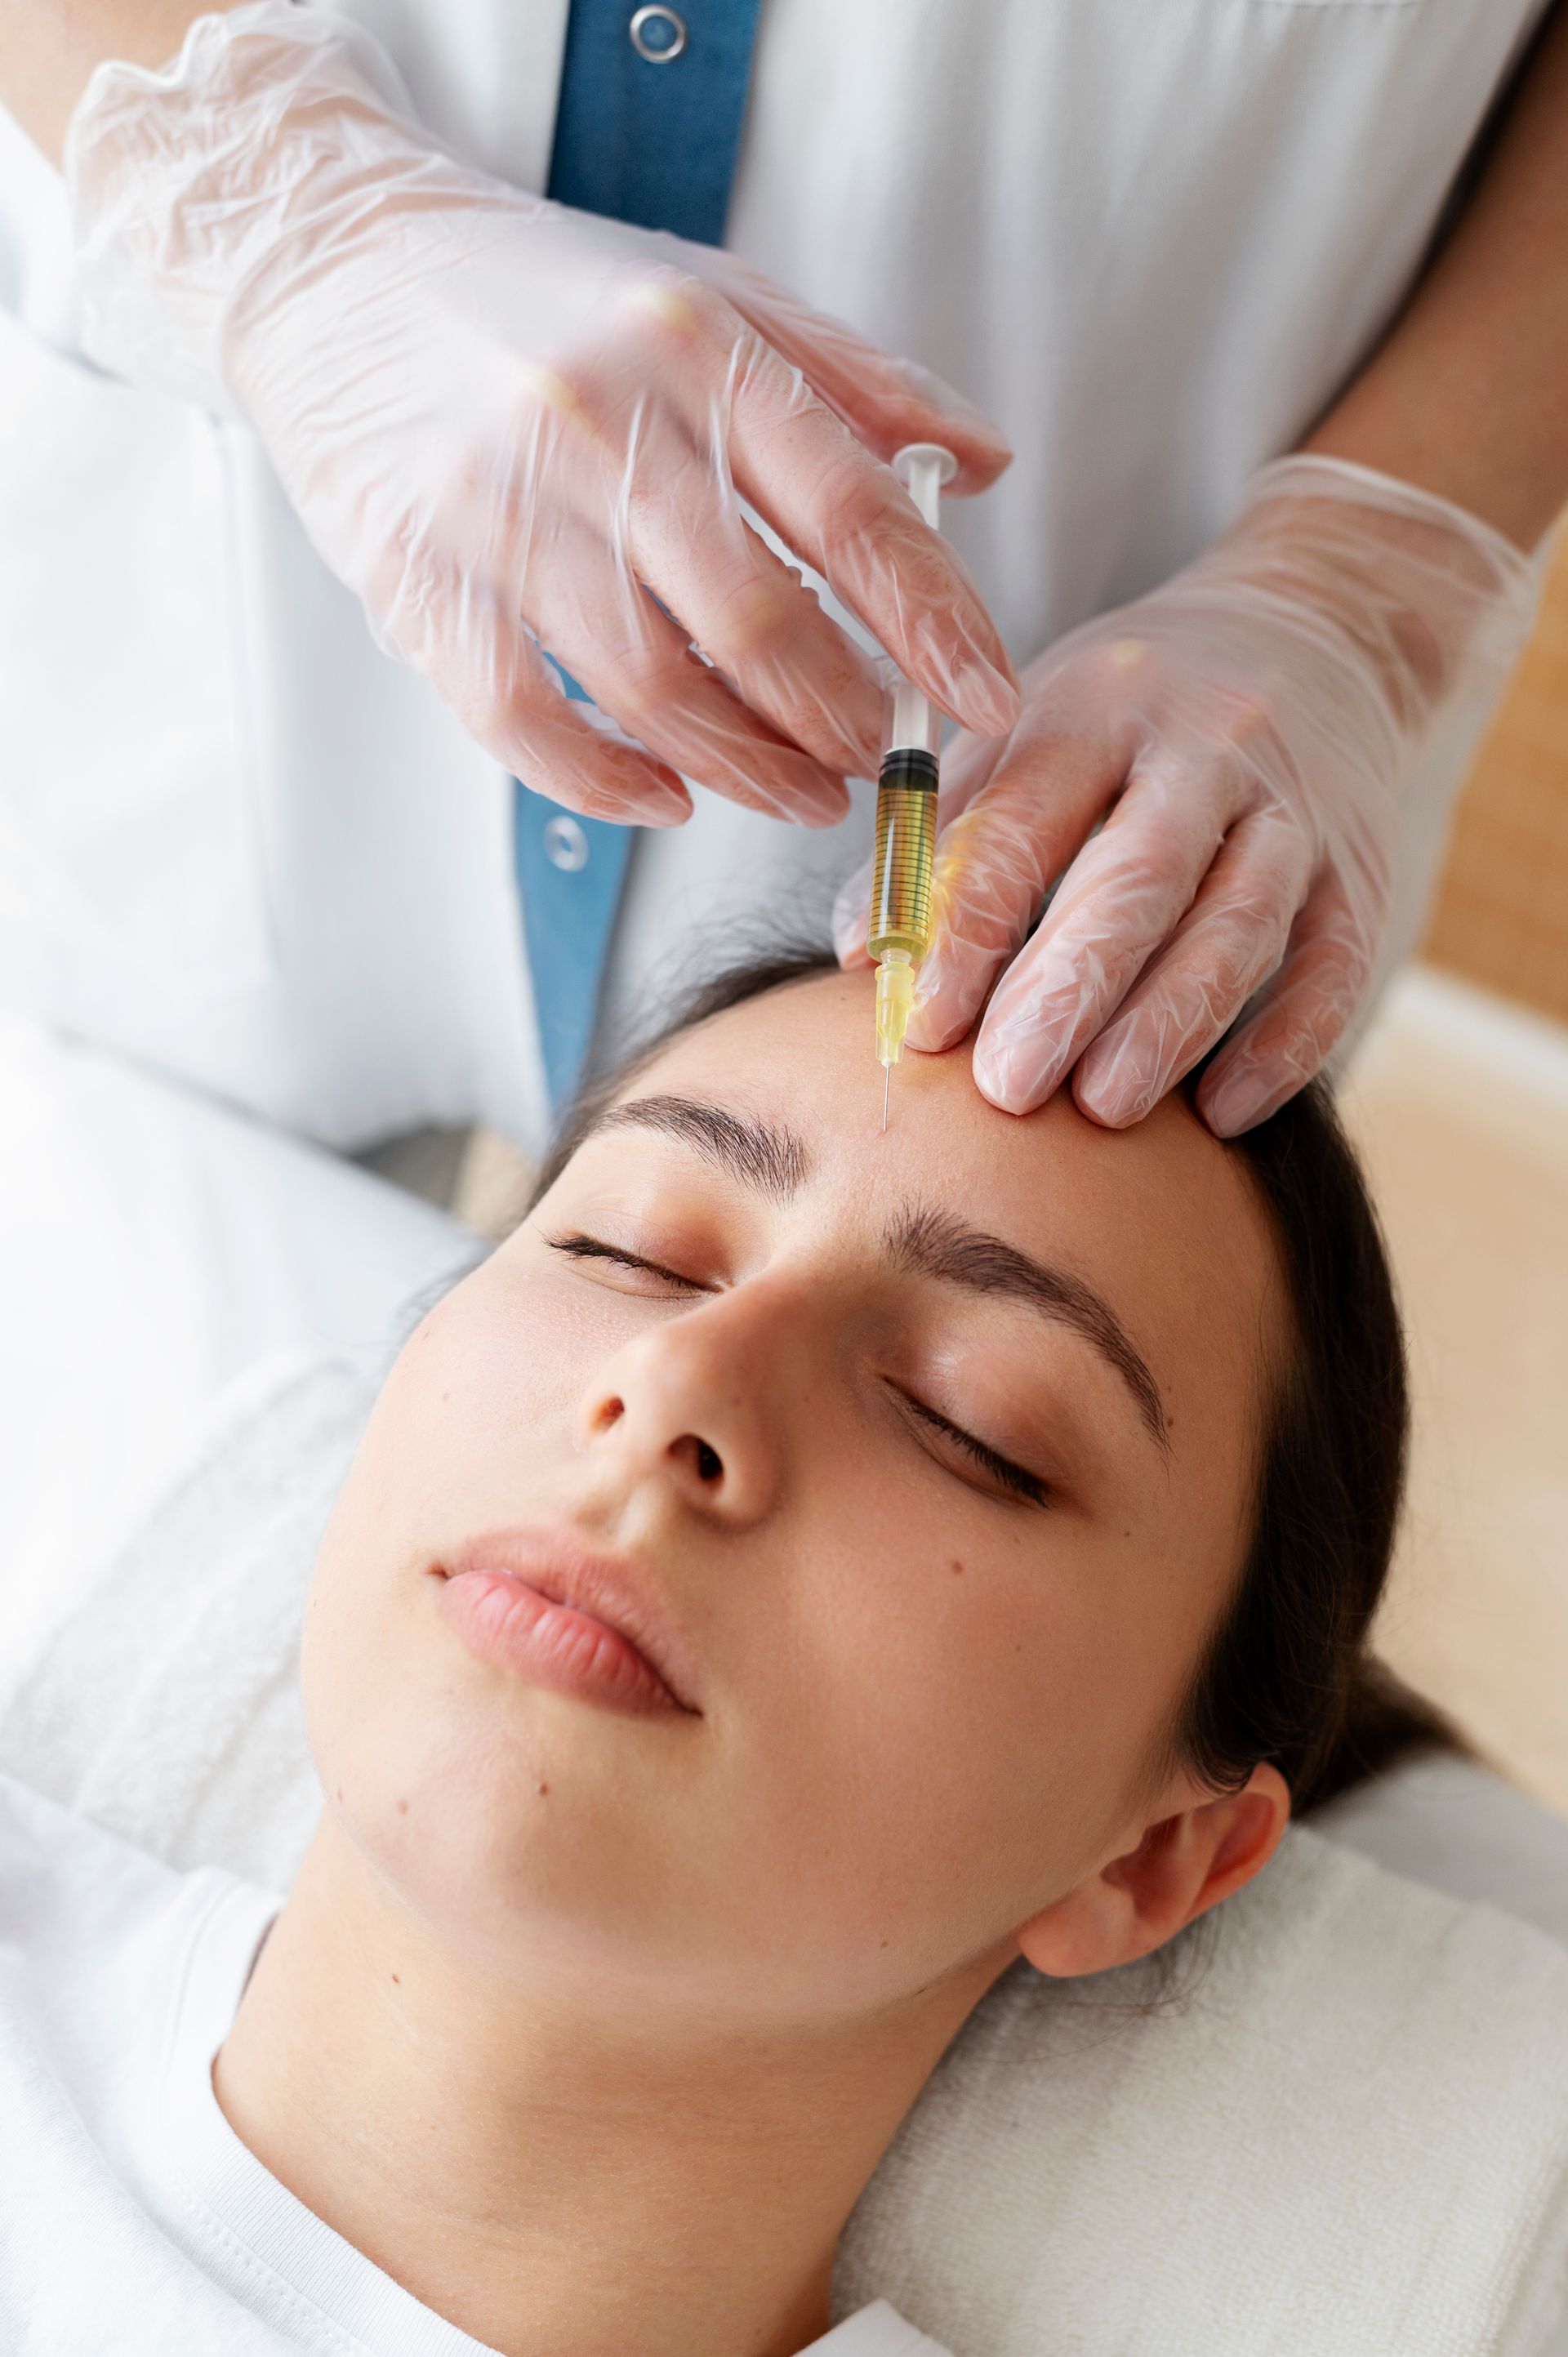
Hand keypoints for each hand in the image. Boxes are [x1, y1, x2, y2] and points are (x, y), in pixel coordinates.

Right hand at [66, 3, 1017, 827]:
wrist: (333, 265)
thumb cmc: (540, 295)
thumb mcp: (713, 297)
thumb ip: (854, 382)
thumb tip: (981, 465)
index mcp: (694, 346)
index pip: (851, 508)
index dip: (933, 622)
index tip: (984, 696)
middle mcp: (598, 420)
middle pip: (756, 620)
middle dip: (839, 717)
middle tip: (877, 756)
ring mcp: (496, 503)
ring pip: (649, 683)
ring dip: (745, 766)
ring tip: (800, 793)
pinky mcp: (412, 574)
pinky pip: (522, 715)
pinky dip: (605, 779)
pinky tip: (666, 796)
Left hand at [838, 457, 1535, 1131]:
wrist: (1314, 629)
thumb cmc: (1126, 716)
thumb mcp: (1025, 731)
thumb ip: (941, 835)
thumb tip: (861, 956)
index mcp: (1093, 709)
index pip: (1022, 823)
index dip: (967, 929)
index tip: (922, 1025)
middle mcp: (1203, 747)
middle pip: (1137, 873)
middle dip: (1069, 987)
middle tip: (1008, 1088)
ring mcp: (1294, 807)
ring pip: (1239, 920)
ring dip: (1171, 1021)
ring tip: (1104, 1107)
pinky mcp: (1362, 866)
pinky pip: (1337, 962)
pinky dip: (1286, 1041)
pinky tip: (1224, 1110)